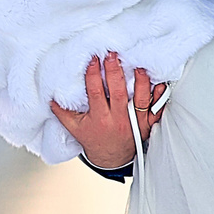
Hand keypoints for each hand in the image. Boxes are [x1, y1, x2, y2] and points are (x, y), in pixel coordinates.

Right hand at [50, 53, 165, 168]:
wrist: (112, 159)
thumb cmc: (94, 139)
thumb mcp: (74, 128)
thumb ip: (63, 112)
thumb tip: (52, 95)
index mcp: (99, 118)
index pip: (95, 93)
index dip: (93, 75)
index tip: (93, 59)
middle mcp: (118, 119)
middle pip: (118, 92)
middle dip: (115, 72)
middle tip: (112, 54)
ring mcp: (134, 122)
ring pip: (140, 100)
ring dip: (141, 82)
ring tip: (138, 65)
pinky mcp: (147, 124)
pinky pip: (156, 110)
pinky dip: (160, 98)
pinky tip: (160, 84)